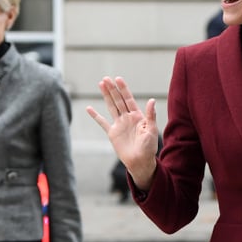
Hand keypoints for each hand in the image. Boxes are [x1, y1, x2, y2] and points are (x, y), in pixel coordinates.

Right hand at [86, 76, 158, 191]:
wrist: (140, 162)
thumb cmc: (149, 147)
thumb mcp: (152, 130)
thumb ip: (151, 115)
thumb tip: (152, 100)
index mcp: (138, 116)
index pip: (129, 99)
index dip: (123, 89)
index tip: (118, 79)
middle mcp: (127, 118)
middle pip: (118, 100)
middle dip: (112, 89)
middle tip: (106, 78)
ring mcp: (119, 125)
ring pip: (111, 107)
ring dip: (106, 96)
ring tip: (101, 84)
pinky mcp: (112, 133)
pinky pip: (102, 122)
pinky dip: (95, 116)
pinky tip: (89, 109)